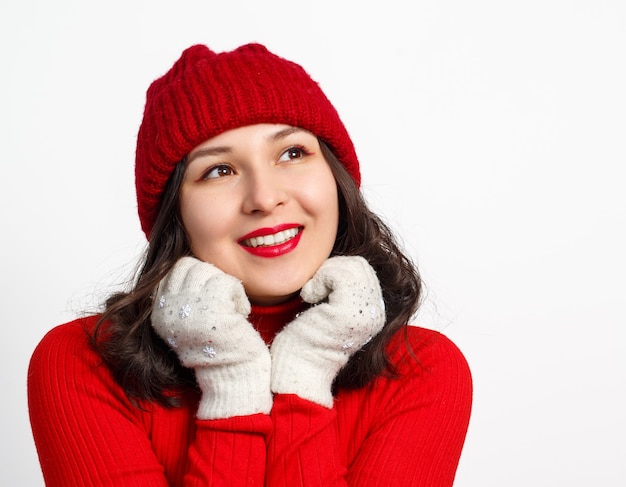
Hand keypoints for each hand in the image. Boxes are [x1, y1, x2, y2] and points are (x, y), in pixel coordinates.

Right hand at [151, 256, 271, 418]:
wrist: (234, 374)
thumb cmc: (217, 346)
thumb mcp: (190, 320)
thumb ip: (183, 295)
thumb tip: (185, 259)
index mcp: (159, 312)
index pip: (175, 269)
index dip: (198, 276)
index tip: (211, 298)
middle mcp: (168, 310)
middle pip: (189, 265)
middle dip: (210, 277)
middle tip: (222, 300)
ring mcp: (188, 309)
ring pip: (208, 271)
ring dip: (225, 286)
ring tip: (231, 308)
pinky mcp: (211, 310)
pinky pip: (227, 282)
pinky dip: (238, 295)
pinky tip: (240, 314)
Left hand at [270, 256, 385, 406]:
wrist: (297, 370)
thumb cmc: (304, 340)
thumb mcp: (329, 308)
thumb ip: (341, 289)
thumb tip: (336, 260)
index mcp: (374, 312)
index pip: (363, 269)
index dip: (337, 270)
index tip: (318, 288)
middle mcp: (376, 313)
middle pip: (359, 264)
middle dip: (331, 269)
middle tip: (314, 289)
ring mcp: (366, 313)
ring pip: (350, 266)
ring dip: (324, 274)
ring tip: (311, 294)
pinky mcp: (350, 312)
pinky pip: (339, 275)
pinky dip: (319, 280)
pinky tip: (309, 297)